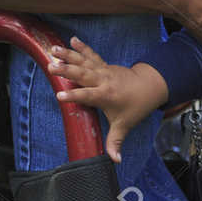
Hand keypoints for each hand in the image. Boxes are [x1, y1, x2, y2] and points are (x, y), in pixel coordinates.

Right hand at [48, 36, 168, 162]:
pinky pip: (91, 55)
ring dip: (68, 55)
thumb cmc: (135, 107)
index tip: (60, 96)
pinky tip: (71, 40)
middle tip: (51, 66)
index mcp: (106, 96)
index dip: (74, 96)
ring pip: (83, 61)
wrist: (149, 86)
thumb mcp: (125, 126)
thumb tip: (115, 161)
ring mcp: (103, 71)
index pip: (87, 96)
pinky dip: (81, 47)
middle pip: (82, 74)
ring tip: (53, 50)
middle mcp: (103, 81)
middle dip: (67, 70)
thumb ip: (116, 142)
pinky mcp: (104, 65)